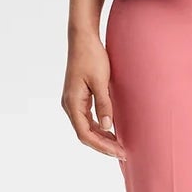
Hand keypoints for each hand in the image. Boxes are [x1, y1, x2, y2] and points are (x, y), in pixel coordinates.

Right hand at [62, 32, 126, 159]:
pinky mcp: (78, 97)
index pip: (85, 134)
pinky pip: (87, 119)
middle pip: (85, 134)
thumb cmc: (91, 56)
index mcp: (72, 103)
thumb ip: (104, 104)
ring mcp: (72, 102)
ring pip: (86, 128)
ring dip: (101, 138)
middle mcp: (69, 105)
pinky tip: (111, 130)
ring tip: (119, 145)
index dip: (102, 146)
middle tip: (123, 153)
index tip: (119, 152)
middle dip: (103, 145)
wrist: (83, 38)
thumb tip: (107, 127)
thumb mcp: (100, 81)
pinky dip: (99, 127)